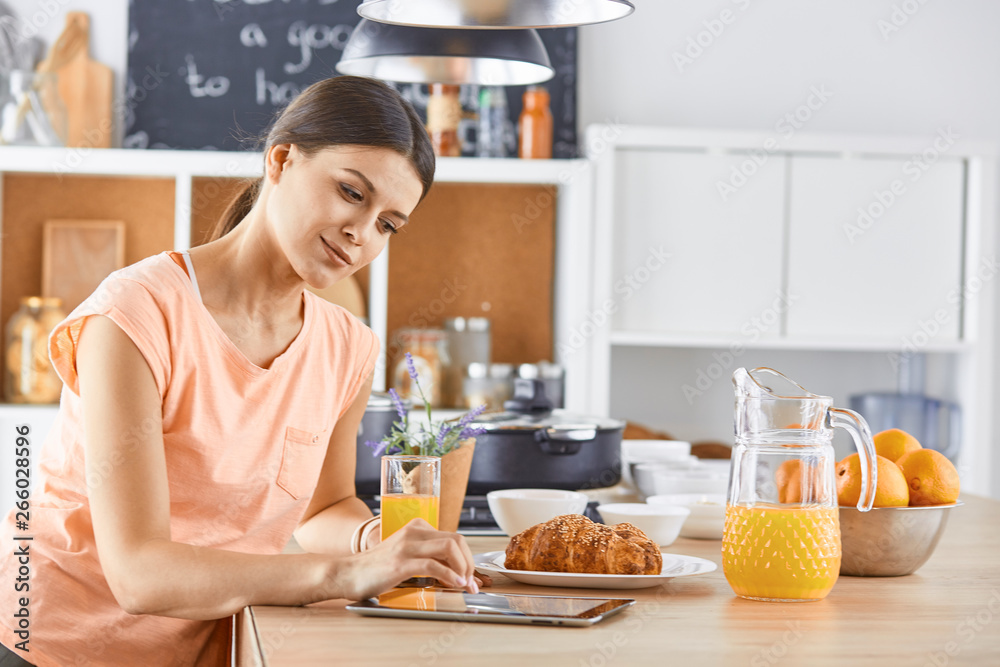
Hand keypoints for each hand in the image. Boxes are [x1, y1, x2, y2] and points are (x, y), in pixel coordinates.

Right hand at [366, 526, 491, 588]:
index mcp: (417, 528)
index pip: (454, 538)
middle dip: (470, 563)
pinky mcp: (400, 563)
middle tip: (472, 583)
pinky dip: (449, 575)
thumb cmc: (377, 569)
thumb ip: (428, 557)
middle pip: (456, 540)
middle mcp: (414, 532)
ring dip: (463, 568)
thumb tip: (456, 572)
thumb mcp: (406, 556)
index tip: (472, 577)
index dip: (468, 558)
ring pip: (449, 548)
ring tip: (465, 585)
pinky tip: (454, 585)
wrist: (347, 574)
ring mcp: (406, 546)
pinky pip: (433, 565)